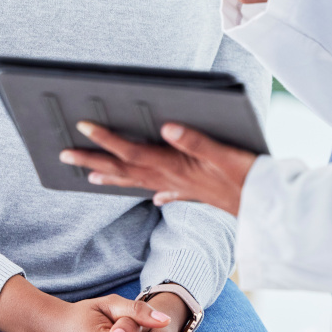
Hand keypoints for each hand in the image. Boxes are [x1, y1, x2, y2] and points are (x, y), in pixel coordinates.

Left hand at [61, 121, 257, 216]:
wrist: (267, 205)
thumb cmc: (246, 176)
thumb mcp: (223, 153)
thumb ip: (195, 140)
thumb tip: (166, 127)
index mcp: (174, 165)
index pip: (131, 151)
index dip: (106, 139)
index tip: (82, 127)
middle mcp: (171, 177)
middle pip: (125, 168)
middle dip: (94, 160)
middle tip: (64, 154)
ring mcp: (182, 186)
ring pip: (139, 181)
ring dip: (113, 177)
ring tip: (91, 175)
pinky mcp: (196, 191)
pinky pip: (167, 192)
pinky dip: (156, 191)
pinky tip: (154, 196)